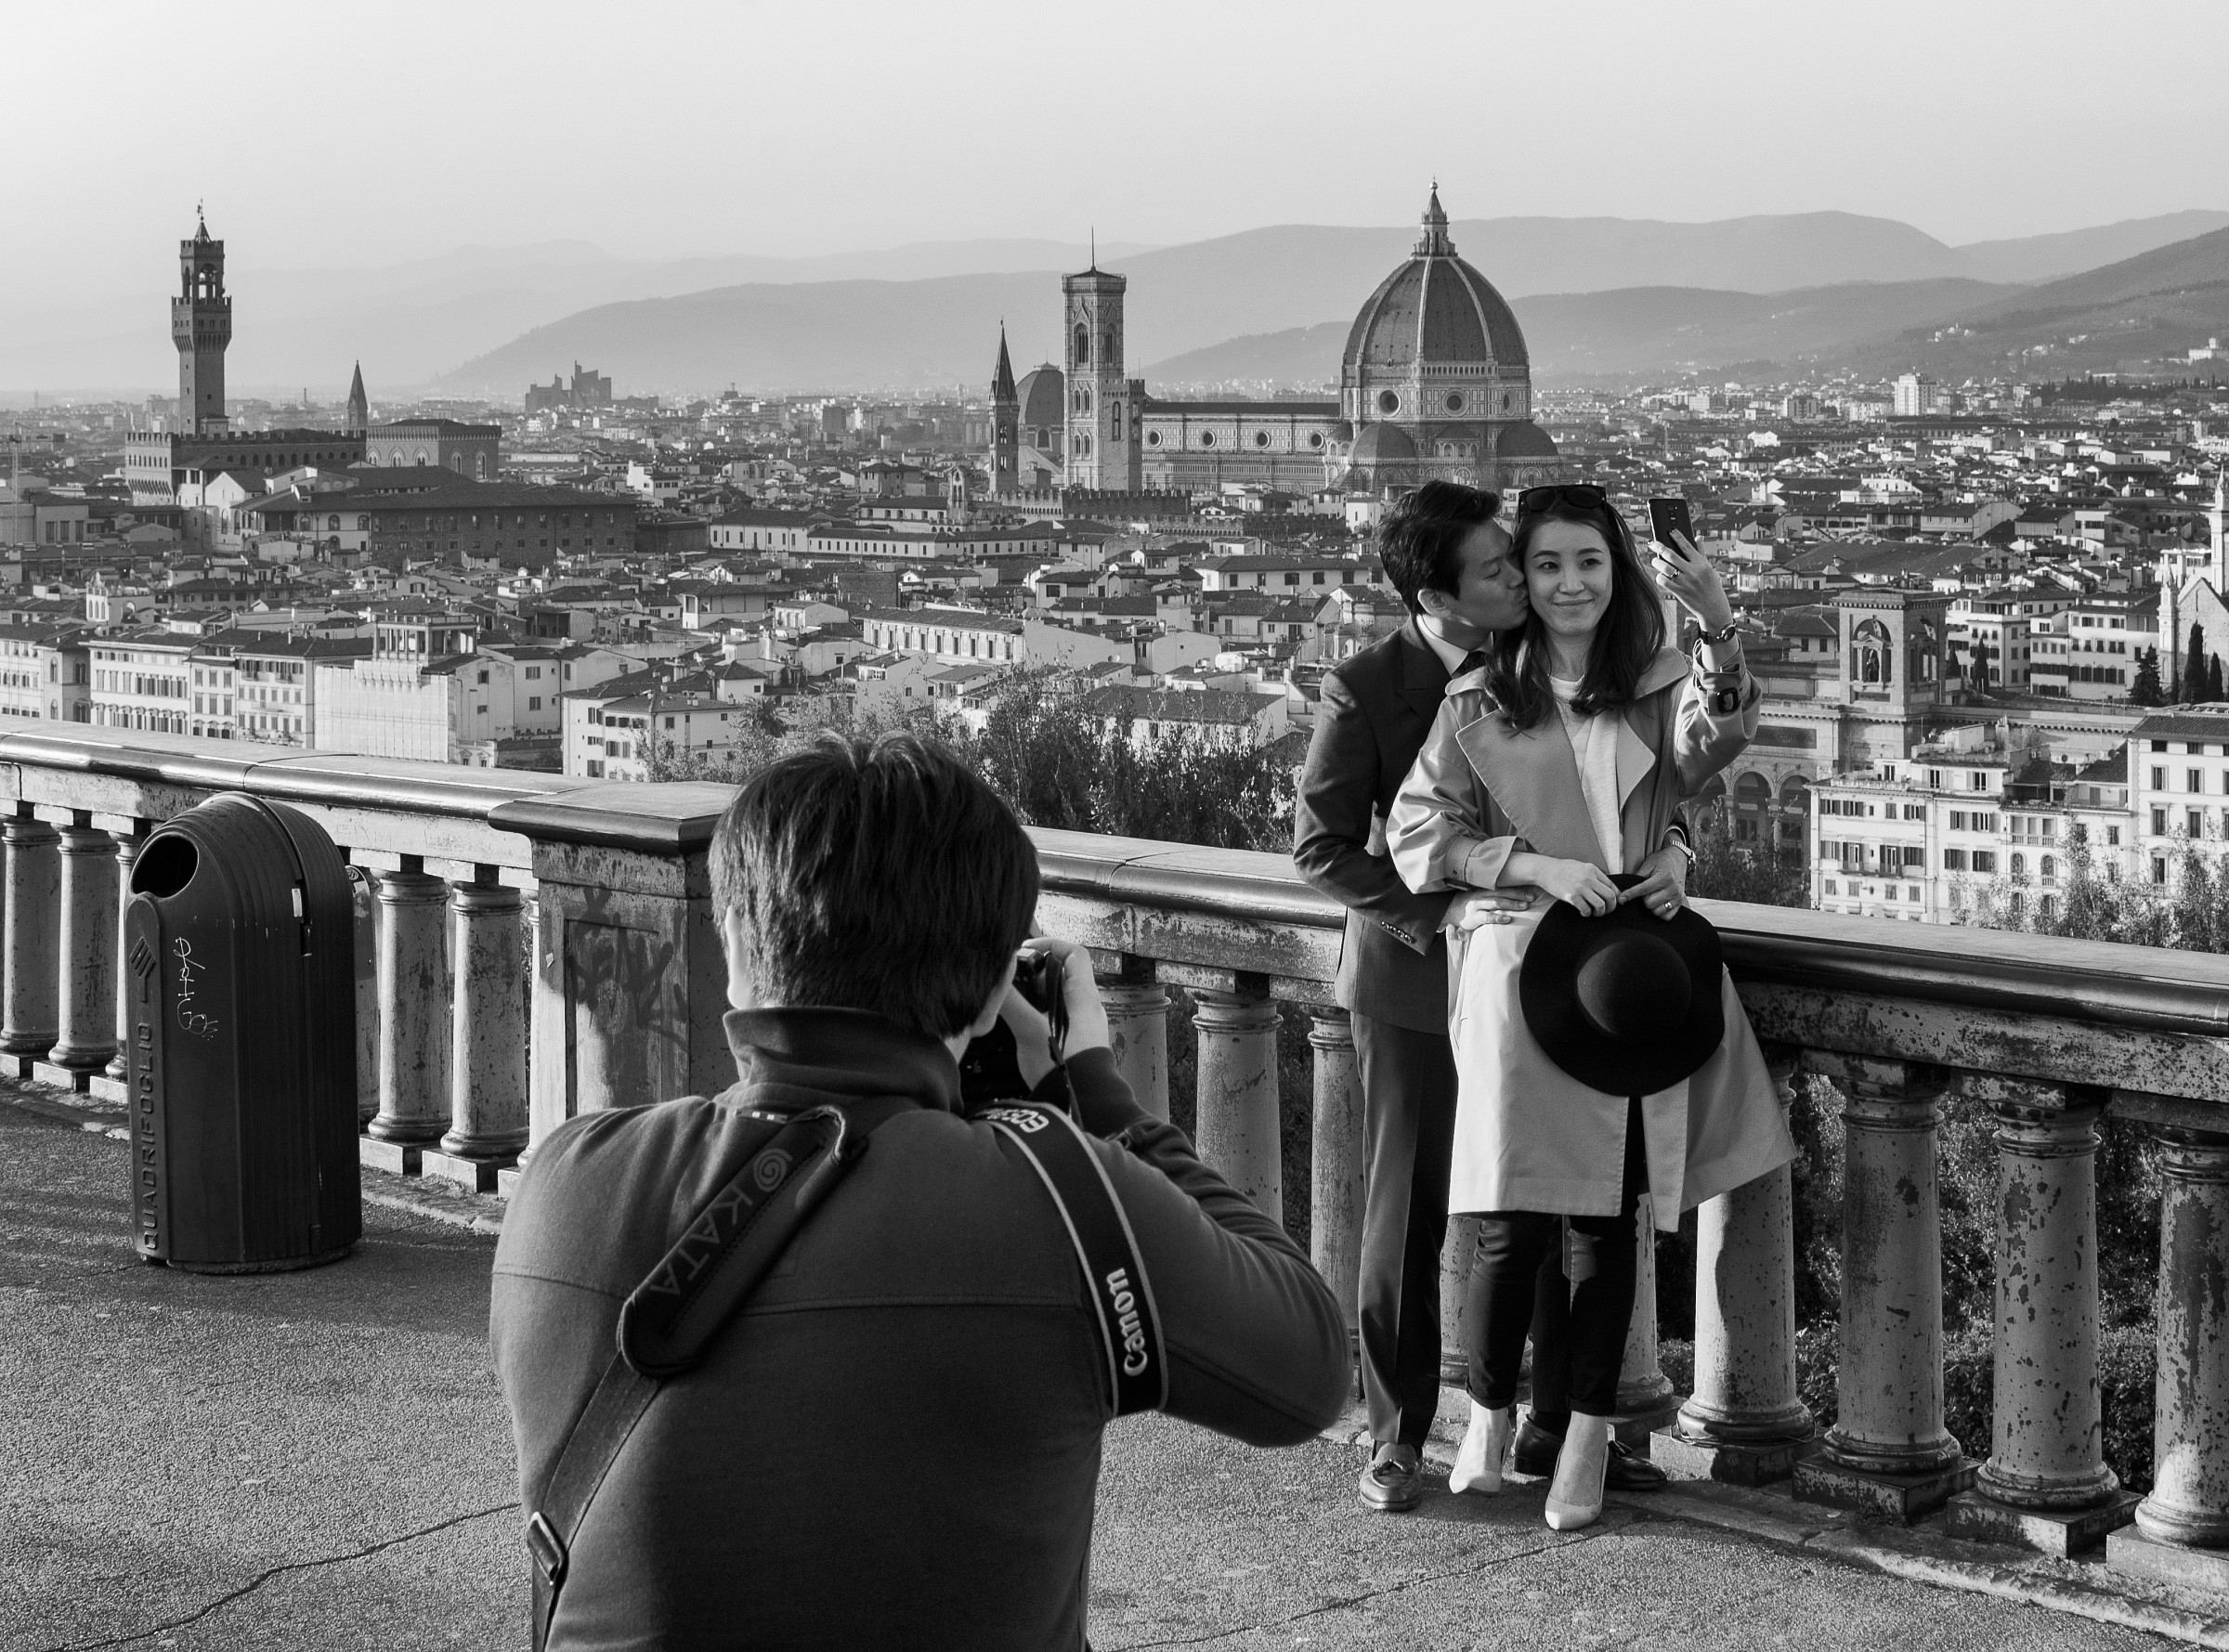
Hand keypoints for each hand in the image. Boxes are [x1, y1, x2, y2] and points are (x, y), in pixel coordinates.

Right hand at [1001, 938, 1110, 1088]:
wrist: (1085, 1104)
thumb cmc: (1064, 1065)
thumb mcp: (1031, 1032)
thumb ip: (1011, 1005)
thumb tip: (994, 983)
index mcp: (1084, 996)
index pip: (1075, 954)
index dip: (1052, 944)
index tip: (1026, 950)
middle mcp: (1087, 1007)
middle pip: (1063, 975)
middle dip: (1036, 973)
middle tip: (1012, 980)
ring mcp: (1083, 1026)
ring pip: (1058, 998)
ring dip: (1035, 997)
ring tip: (1011, 1003)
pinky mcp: (1076, 1043)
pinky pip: (1057, 1018)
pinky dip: (1038, 1015)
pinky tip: (1020, 1027)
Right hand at [1445, 888, 1538, 929]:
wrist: (1448, 909)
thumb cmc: (1469, 901)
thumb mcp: (1481, 893)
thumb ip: (1495, 893)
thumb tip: (1516, 893)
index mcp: (1485, 888)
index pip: (1504, 886)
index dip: (1518, 888)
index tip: (1532, 889)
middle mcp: (1482, 895)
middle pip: (1503, 893)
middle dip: (1519, 895)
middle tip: (1532, 897)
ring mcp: (1477, 905)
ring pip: (1497, 903)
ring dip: (1512, 904)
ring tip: (1524, 906)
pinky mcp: (1473, 917)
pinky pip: (1487, 917)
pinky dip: (1498, 918)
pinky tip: (1508, 919)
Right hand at [1529, 858, 1619, 917]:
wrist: (1545, 870)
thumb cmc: (1563, 869)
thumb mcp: (1581, 867)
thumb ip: (1594, 875)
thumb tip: (1607, 888)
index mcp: (1593, 870)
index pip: (1612, 885)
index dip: (1616, 897)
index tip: (1614, 903)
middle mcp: (1589, 878)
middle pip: (1610, 896)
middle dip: (1611, 907)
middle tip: (1607, 911)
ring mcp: (1580, 887)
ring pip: (1600, 905)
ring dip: (1600, 912)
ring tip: (1595, 913)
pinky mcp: (1571, 896)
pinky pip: (1586, 909)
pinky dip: (1587, 914)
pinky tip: (1584, 912)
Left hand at [1619, 847, 1689, 921]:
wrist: (1678, 858)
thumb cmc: (1661, 861)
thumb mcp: (1648, 865)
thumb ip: (1637, 878)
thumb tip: (1624, 890)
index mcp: (1664, 877)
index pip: (1643, 890)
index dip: (1630, 895)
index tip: (1621, 899)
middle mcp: (1672, 889)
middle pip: (1649, 903)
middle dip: (1643, 899)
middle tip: (1646, 892)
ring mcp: (1677, 897)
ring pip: (1657, 912)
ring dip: (1652, 906)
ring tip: (1652, 897)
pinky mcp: (1680, 903)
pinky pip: (1667, 917)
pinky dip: (1660, 912)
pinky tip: (1658, 904)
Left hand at [1648, 531, 1733, 634]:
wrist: (1714, 608)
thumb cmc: (1711, 587)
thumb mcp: (1709, 568)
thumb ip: (1701, 552)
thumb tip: (1698, 537)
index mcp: (1701, 563)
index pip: (1687, 546)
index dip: (1677, 536)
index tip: (1670, 530)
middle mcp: (1693, 571)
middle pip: (1671, 555)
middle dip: (1659, 547)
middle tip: (1652, 544)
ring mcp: (1686, 582)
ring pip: (1665, 567)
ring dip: (1656, 562)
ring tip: (1655, 561)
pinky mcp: (1680, 592)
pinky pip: (1664, 581)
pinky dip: (1659, 577)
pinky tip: (1659, 575)